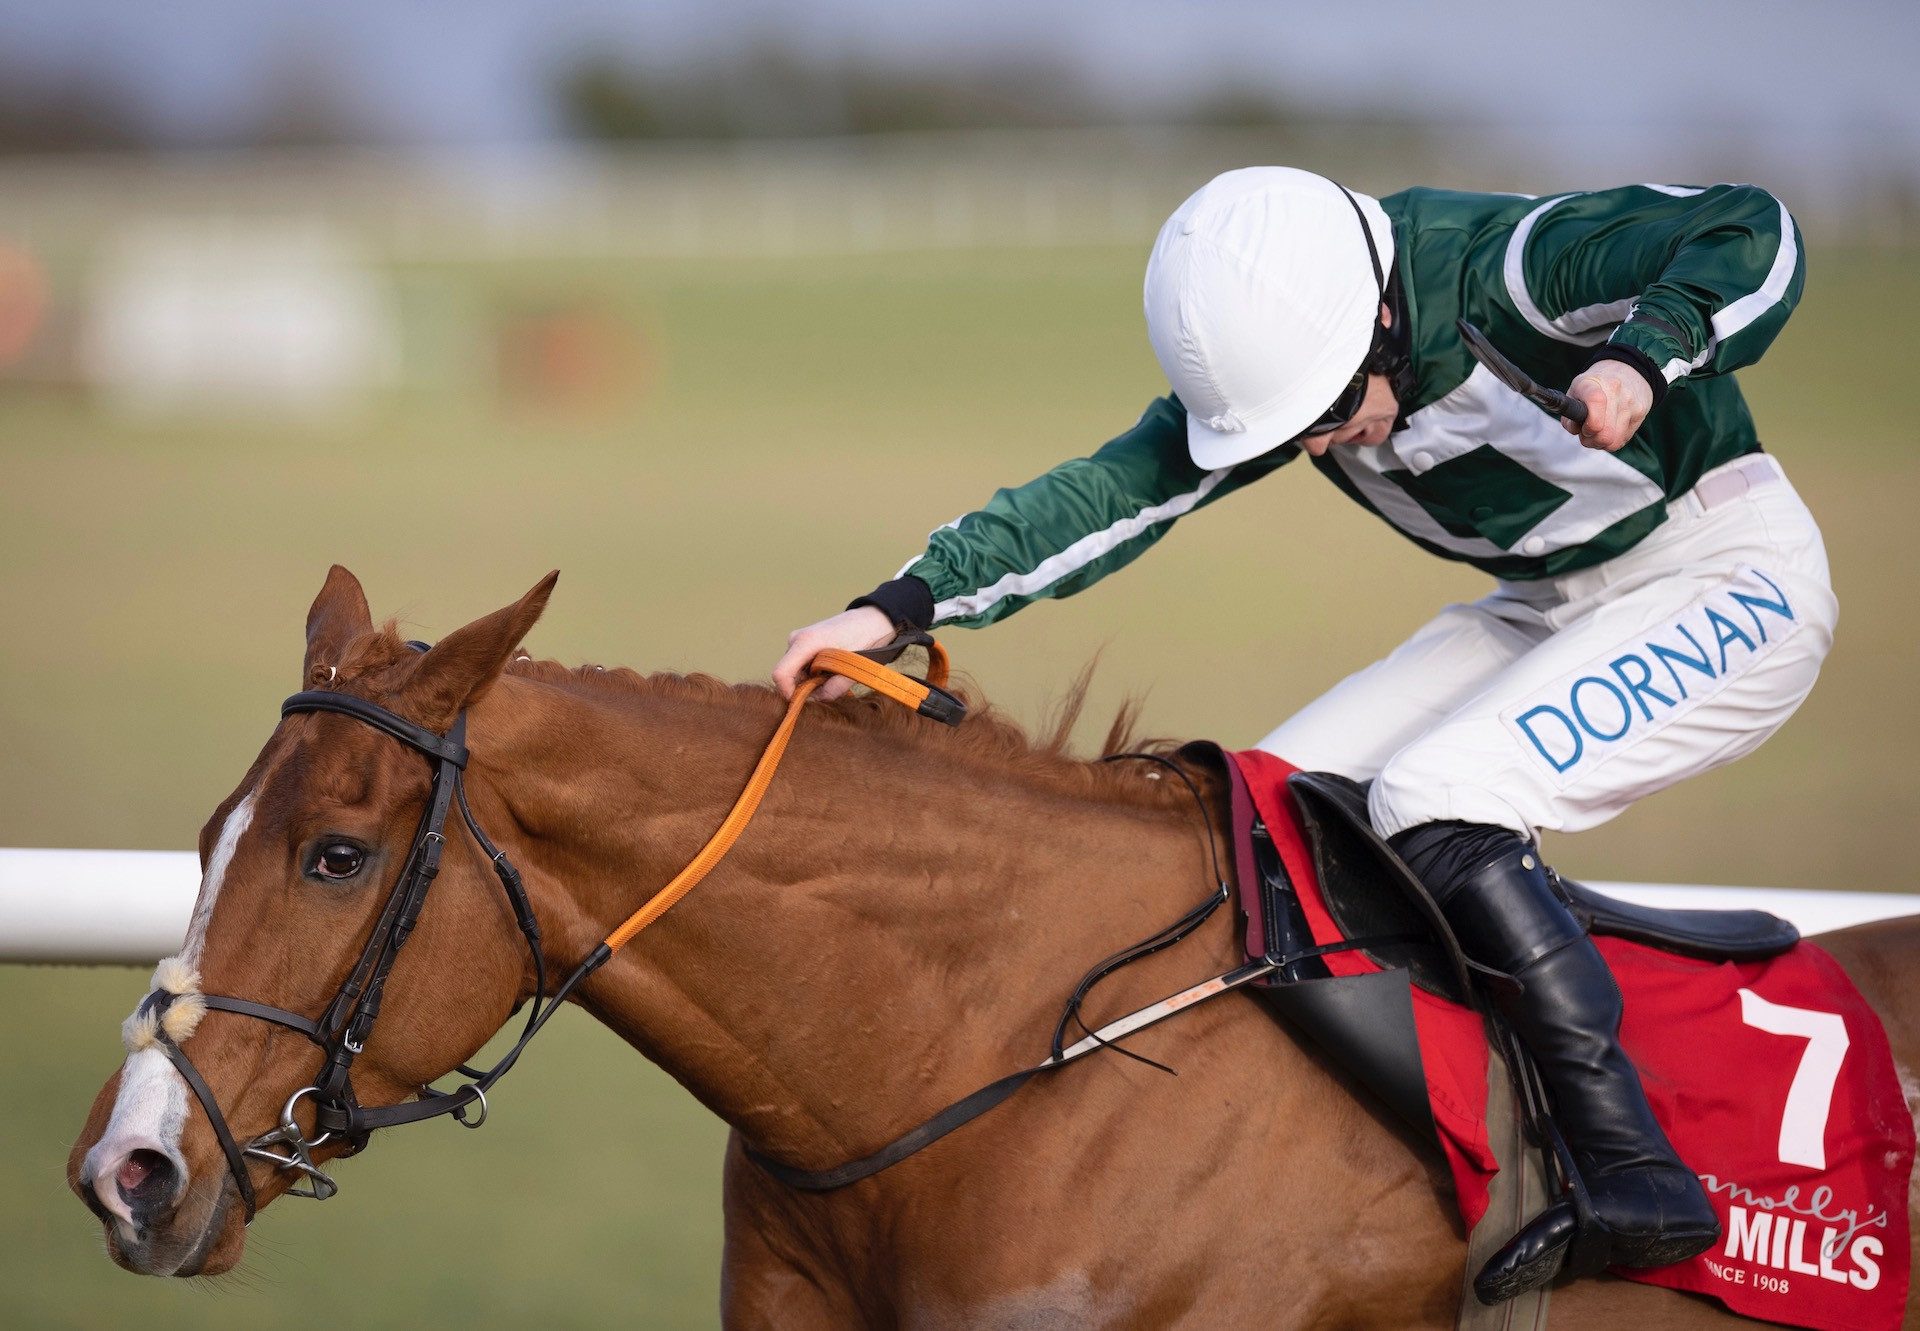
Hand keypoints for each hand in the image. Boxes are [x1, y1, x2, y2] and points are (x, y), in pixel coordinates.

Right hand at [772, 605, 896, 699]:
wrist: (871, 620)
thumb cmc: (864, 637)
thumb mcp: (853, 666)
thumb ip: (835, 687)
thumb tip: (818, 700)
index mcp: (806, 642)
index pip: (781, 673)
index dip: (788, 692)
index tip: (805, 703)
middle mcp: (797, 640)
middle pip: (789, 676)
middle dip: (805, 688)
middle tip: (829, 690)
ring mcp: (799, 641)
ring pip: (796, 673)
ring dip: (811, 682)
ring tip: (834, 678)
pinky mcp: (804, 645)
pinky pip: (802, 667)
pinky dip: (814, 675)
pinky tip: (831, 673)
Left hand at [1563, 360, 1652, 451]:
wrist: (1627, 371)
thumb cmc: (1593, 387)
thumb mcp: (1575, 392)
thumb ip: (1569, 414)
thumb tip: (1576, 430)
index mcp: (1592, 383)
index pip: (1595, 401)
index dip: (1589, 424)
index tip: (1582, 426)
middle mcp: (1615, 391)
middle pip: (1605, 434)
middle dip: (1590, 440)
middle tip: (1586, 432)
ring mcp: (1630, 403)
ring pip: (1613, 442)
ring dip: (1600, 443)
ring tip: (1596, 431)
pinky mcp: (1640, 413)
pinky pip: (1622, 441)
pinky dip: (1611, 441)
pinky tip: (1609, 429)